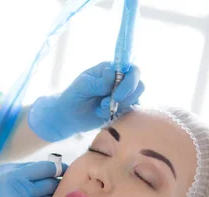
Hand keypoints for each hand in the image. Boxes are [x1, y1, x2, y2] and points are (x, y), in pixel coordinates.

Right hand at [0, 161, 65, 196]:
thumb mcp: (3, 174)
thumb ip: (27, 168)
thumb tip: (53, 166)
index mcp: (15, 176)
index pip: (48, 169)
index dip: (58, 169)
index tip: (61, 171)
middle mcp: (20, 193)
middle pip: (52, 185)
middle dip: (56, 184)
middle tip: (55, 186)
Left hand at [28, 62, 144, 141]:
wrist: (69, 116)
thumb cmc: (74, 96)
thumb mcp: (82, 86)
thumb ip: (98, 81)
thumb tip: (112, 72)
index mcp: (111, 69)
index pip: (131, 69)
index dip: (129, 81)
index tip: (115, 94)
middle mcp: (120, 80)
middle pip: (138, 84)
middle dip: (125, 96)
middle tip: (106, 104)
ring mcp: (123, 95)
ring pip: (135, 98)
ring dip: (119, 106)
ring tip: (100, 109)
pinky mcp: (123, 108)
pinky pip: (130, 111)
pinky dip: (118, 114)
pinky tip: (103, 114)